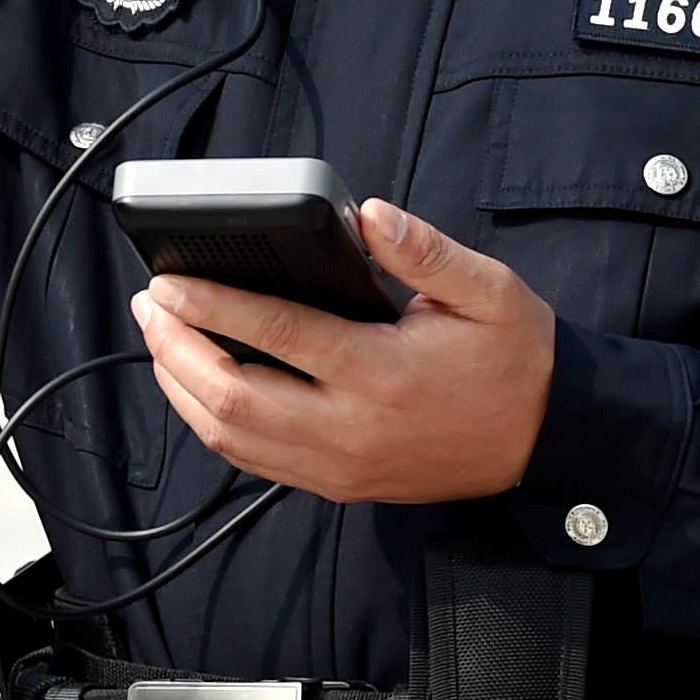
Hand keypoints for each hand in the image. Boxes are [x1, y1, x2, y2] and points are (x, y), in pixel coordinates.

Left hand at [131, 199, 553, 506]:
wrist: (548, 439)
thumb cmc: (517, 361)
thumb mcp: (490, 292)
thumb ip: (425, 251)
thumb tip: (369, 215)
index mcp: (382, 373)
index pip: (276, 334)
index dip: (212, 305)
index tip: (168, 282)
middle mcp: (351, 429)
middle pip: (232, 397)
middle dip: (175, 348)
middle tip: (150, 305)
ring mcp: (340, 466)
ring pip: (231, 437)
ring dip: (182, 388)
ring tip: (160, 339)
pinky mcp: (340, 484)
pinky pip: (254, 460)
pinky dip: (213, 423)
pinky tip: (197, 386)